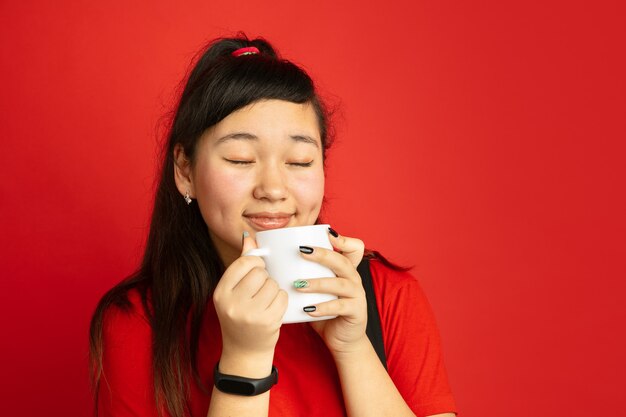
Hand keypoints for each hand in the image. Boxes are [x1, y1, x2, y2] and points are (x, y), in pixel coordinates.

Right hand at [212, 233, 287, 375]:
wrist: (244, 352)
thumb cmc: (240, 317)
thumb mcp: (233, 292)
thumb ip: (241, 264)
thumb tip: (249, 238)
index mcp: (220, 293)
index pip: (243, 263)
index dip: (255, 264)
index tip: (256, 272)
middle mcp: (232, 303)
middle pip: (260, 272)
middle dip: (265, 279)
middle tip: (260, 292)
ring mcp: (249, 314)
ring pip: (273, 284)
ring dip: (274, 290)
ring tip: (265, 302)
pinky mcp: (267, 322)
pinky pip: (282, 297)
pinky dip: (281, 301)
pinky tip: (273, 310)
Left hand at [295, 229, 367, 356]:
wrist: (341, 339)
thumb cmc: (322, 310)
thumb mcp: (314, 289)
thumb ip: (299, 273)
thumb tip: (265, 254)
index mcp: (345, 270)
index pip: (354, 248)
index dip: (344, 239)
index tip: (326, 233)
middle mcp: (354, 279)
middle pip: (343, 261)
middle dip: (323, 254)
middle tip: (301, 252)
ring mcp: (357, 295)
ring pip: (340, 284)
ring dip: (318, 283)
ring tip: (299, 284)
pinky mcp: (356, 312)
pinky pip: (340, 307)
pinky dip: (324, 308)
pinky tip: (308, 309)